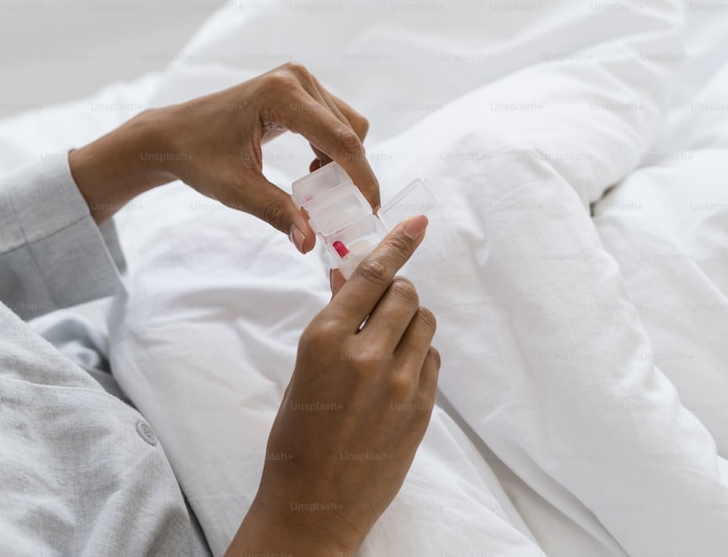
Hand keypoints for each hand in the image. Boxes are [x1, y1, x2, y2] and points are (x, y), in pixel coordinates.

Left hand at [68, 62, 377, 251]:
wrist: (173, 135)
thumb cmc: (198, 157)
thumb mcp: (236, 190)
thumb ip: (277, 212)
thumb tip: (309, 243)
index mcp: (280, 95)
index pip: (339, 139)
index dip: (360, 176)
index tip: (370, 208)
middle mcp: (295, 78)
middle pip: (350, 130)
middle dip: (352, 171)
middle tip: (343, 207)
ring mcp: (298, 80)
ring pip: (347, 125)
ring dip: (343, 160)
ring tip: (320, 190)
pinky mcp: (298, 89)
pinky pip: (333, 122)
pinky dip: (332, 150)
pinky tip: (312, 172)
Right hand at [227, 215, 439, 555]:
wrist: (313, 504)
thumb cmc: (296, 435)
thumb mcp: (303, 371)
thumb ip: (331, 323)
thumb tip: (344, 279)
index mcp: (324, 341)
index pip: (371, 275)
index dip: (397, 244)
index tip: (417, 223)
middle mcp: (366, 356)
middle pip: (405, 294)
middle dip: (396, 292)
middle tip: (383, 305)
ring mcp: (399, 383)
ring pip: (424, 323)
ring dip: (411, 321)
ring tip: (390, 340)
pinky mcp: (422, 408)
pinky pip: (431, 358)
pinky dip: (418, 353)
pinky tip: (398, 371)